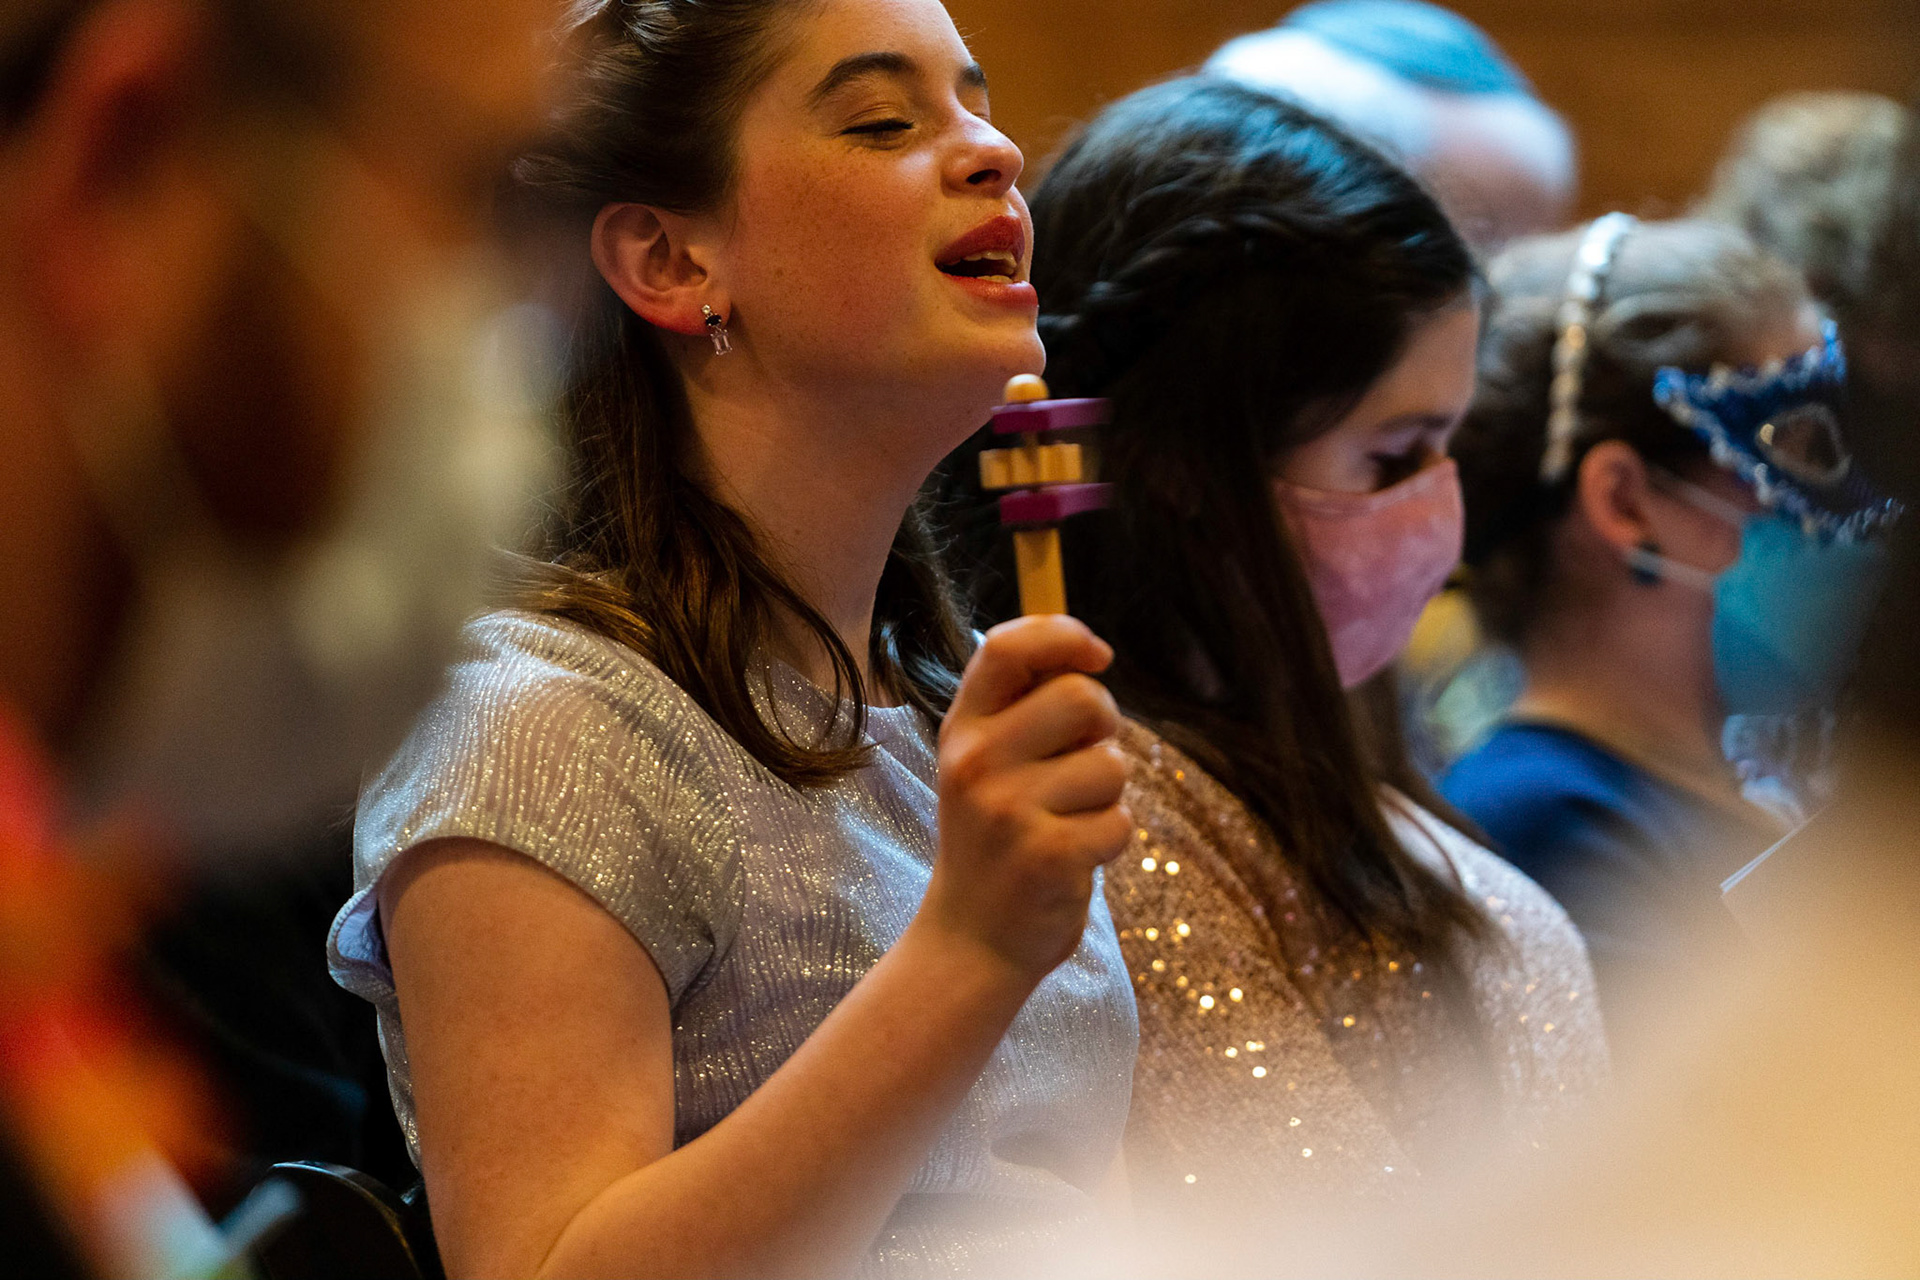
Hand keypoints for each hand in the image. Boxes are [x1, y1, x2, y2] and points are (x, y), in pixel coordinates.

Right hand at [920, 615, 1131, 982]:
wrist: (971, 940)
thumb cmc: (996, 839)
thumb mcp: (985, 765)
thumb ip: (1022, 708)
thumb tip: (1087, 655)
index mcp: (962, 729)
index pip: (1006, 647)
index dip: (1063, 635)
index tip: (1098, 656)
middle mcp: (976, 762)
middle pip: (1082, 697)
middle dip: (1104, 727)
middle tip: (1084, 765)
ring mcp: (1008, 810)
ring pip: (1112, 764)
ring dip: (1109, 796)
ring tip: (1069, 822)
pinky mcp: (1047, 856)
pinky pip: (1121, 822)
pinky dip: (1112, 841)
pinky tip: (1075, 860)